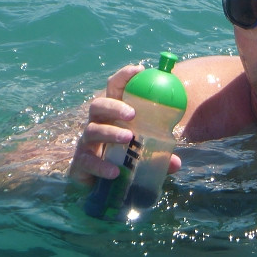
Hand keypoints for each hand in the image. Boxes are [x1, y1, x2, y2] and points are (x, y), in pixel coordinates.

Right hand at [66, 64, 182, 185]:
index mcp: (112, 115)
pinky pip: (88, 162)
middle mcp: (96, 124)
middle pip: (98, 105)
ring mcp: (86, 143)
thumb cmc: (123, 160)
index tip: (140, 69)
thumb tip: (176, 163)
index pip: (114, 89)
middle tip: (132, 113)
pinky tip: (115, 171)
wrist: (99, 187)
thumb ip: (158, 157)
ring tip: (128, 137)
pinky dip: (101, 165)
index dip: (123, 76)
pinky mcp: (80, 164)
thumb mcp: (143, 154)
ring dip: (110, 132)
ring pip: (93, 131)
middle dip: (114, 106)